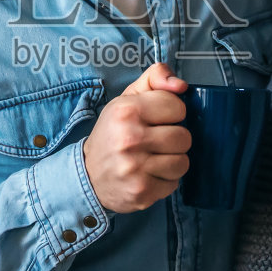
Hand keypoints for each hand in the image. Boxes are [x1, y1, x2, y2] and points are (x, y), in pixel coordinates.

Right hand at [83, 63, 190, 212]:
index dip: (171, 113)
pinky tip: (148, 175)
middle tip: (155, 142)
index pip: (177, 107)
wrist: (88, 175)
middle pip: (183, 137)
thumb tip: (181, 85)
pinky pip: (174, 183)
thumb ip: (154, 78)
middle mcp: (129, 138)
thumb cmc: (113, 133)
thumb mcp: (127, 98)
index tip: (157, 119)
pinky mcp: (142, 192)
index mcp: (126, 111)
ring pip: (182, 162)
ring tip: (153, 159)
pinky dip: (164, 180)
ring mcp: (135, 168)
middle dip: (173, 139)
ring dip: (172, 161)